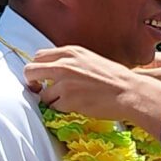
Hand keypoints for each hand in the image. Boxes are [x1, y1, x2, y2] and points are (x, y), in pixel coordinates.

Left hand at [26, 47, 160, 135]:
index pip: (39, 56)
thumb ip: (71, 62)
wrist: (130, 92)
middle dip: (32, 82)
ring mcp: (64, 82)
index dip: (38, 68)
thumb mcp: (91, 60)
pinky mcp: (67, 99)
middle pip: (30, 71)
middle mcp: (64, 64)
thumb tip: (55, 70)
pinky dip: (60, 109)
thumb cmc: (115, 78)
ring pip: (42, 94)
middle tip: (39, 90)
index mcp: (70, 51)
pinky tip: (75, 107)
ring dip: (51, 100)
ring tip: (67, 102)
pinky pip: (53, 107)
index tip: (42, 77)